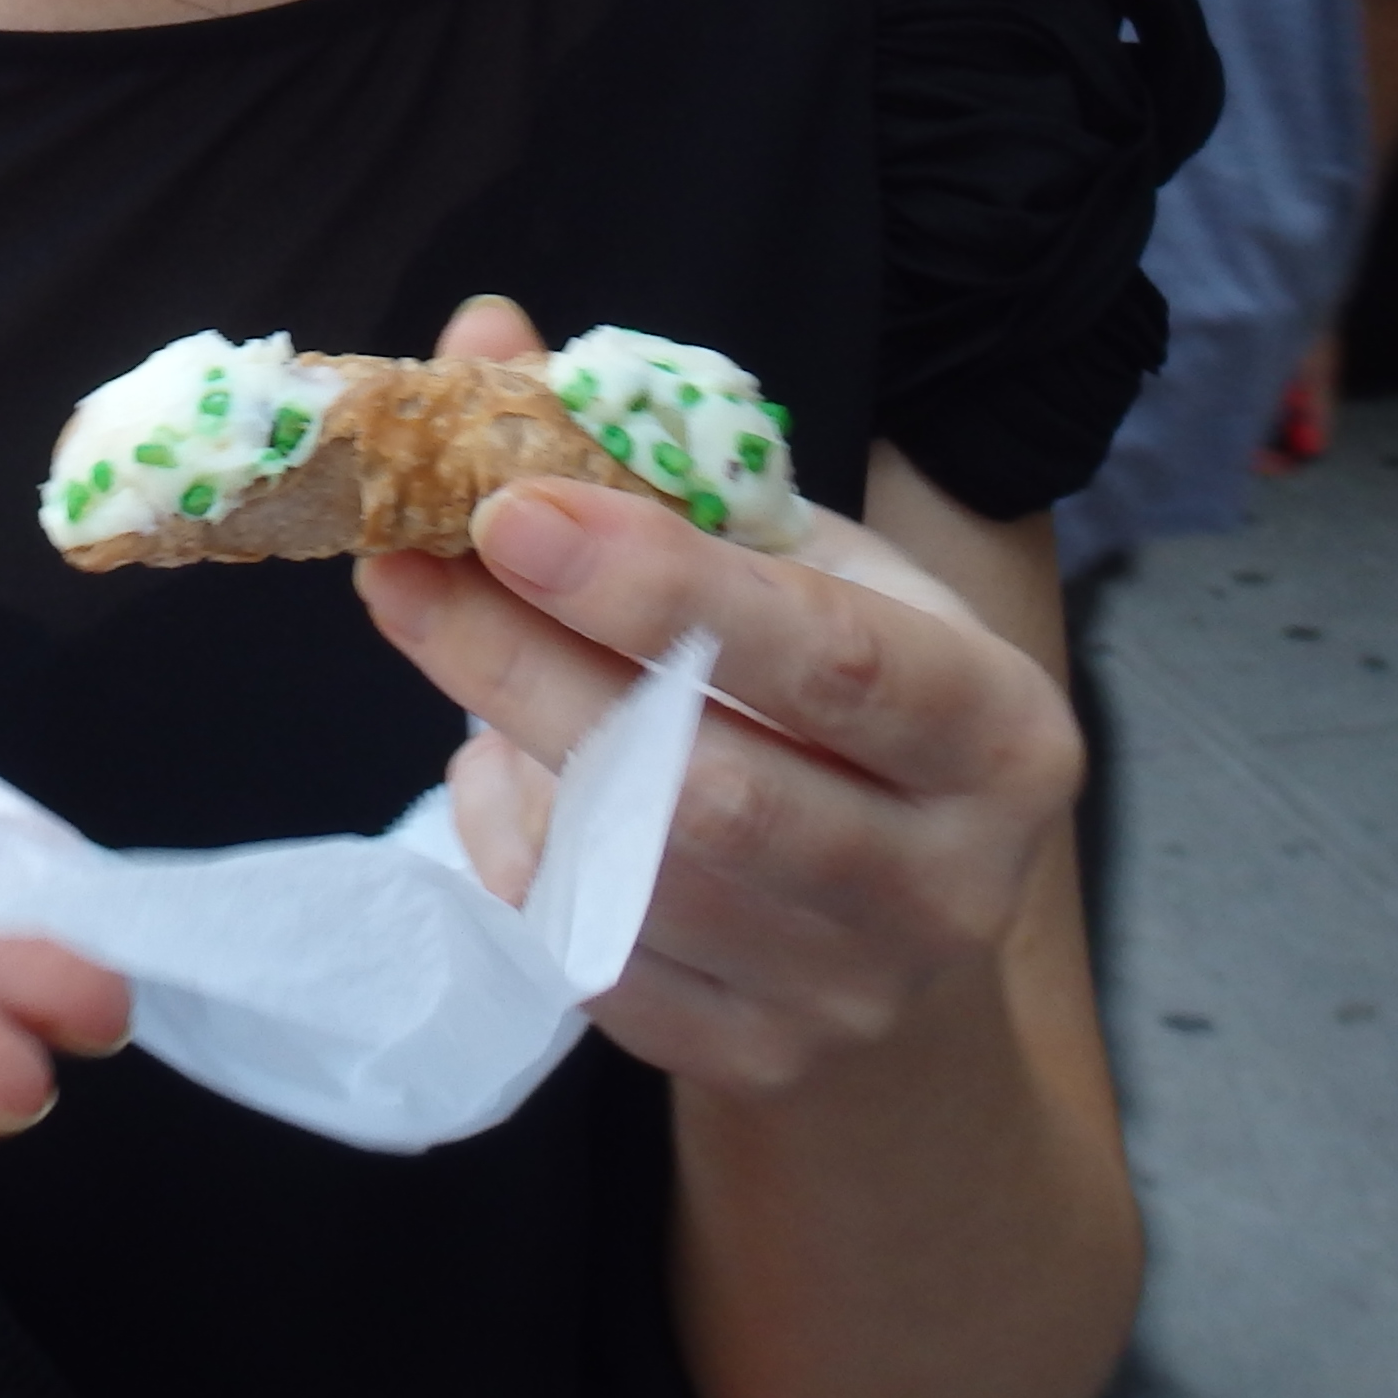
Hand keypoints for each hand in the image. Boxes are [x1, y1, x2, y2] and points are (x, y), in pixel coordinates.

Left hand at [356, 299, 1078, 1099]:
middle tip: (399, 563)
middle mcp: (948, 882)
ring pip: (631, 876)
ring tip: (451, 644)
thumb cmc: (835, 702)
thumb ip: (651, 457)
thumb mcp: (796, 564)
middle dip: (529, 664)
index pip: (832, 655)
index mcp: (998, 728)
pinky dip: (515, 849)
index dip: (664, 583)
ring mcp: (850, 993)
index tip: (511, 507)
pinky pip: (587, 955)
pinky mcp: (754, 1062)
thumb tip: (479, 334)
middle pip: (707, 784)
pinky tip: (502, 769)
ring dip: (508, 746)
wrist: (893, 932)